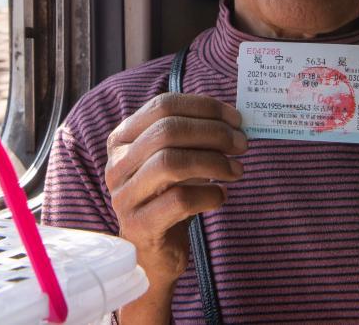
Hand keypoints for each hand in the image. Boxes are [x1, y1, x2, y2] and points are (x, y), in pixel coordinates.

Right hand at [106, 92, 246, 284]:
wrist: (154, 253)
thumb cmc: (169, 197)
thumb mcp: (177, 160)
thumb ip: (195, 137)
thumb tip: (234, 121)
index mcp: (123, 138)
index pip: (163, 105)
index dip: (203, 107)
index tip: (236, 119)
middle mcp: (117, 163)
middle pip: (167, 131)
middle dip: (213, 133)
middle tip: (242, 144)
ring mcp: (125, 195)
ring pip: (170, 162)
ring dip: (213, 162)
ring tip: (236, 171)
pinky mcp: (139, 225)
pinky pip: (179, 200)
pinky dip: (209, 195)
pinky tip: (221, 197)